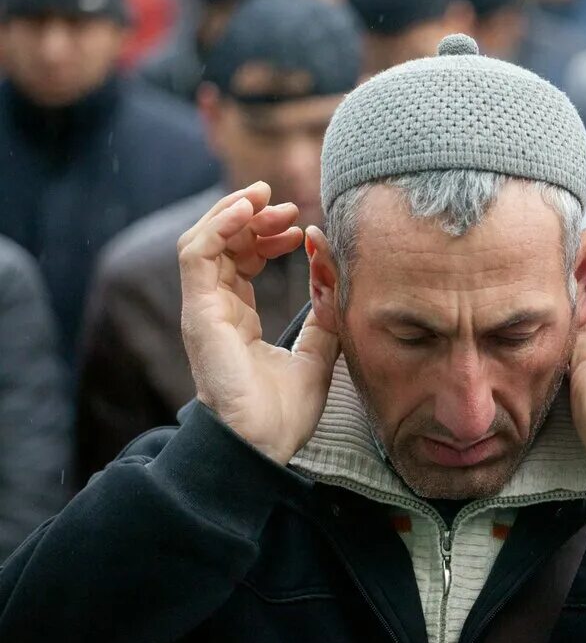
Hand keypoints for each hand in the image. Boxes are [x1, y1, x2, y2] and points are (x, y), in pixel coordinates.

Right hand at [178, 182, 339, 464]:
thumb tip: (332, 268)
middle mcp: (215, 309)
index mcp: (238, 317)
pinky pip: (196, 254)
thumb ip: (325, 311)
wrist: (265, 444)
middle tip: (288, 207)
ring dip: (234, 211)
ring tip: (266, 198)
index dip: (269, 237)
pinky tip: (246, 210)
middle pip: (223, 245)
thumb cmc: (285, 411)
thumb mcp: (320, 350)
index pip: (243, 261)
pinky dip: (218, 224)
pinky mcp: (199, 311)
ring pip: (204, 240)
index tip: (303, 229)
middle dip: (254, 217)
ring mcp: (204, 309)